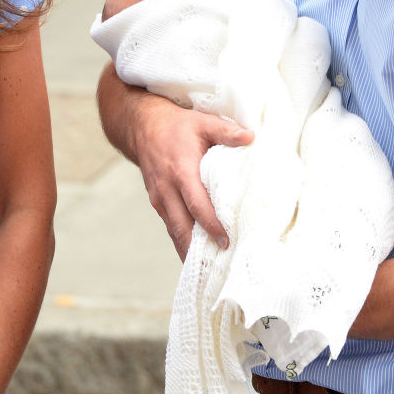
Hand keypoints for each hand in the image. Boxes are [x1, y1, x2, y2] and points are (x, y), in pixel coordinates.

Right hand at [132, 93, 252, 259]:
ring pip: (174, 231)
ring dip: (188, 251)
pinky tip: (195, 254)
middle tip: (219, 265)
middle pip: (182, 226)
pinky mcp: (156, 201)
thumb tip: (251, 138)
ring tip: (207, 270)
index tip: (226, 241)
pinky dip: (181, 241)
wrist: (142, 126)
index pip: (196, 204)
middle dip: (198, 248)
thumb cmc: (177, 125)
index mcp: (181, 171)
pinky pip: (170, 225)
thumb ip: (226, 132)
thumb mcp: (203, 122)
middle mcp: (167, 188)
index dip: (211, 225)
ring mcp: (159, 197)